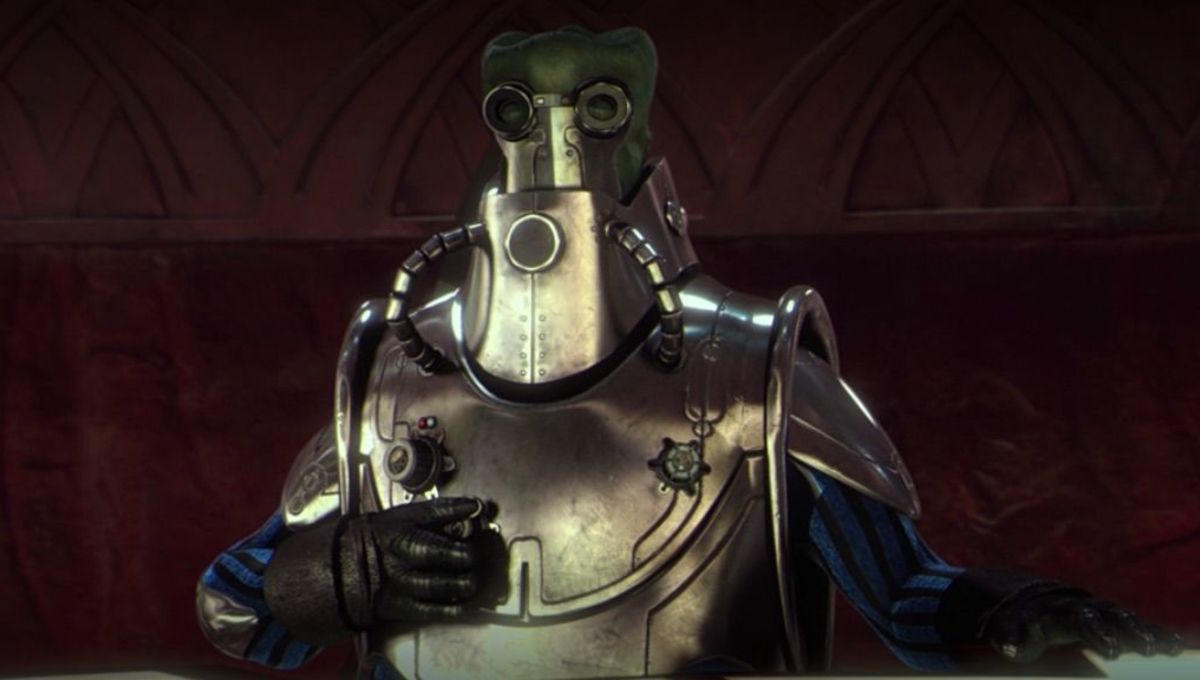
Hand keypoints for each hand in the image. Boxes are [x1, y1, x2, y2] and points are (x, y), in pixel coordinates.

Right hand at [350, 497, 494, 623]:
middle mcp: (405, 562)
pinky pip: (440, 612)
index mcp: (406, 536)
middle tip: (479, 555)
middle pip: (453, 560)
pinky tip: (467, 599)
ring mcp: (405, 587)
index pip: (448, 535)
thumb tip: (476, 506)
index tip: (479, 531)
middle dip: (474, 557)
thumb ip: (443, 510)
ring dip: (470, 582)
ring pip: (450, 587)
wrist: (348, 566)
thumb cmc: (384, 536)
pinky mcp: (406, 609)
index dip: (472, 535)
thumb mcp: (408, 515)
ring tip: (473, 576)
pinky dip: (460, 606)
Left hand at [984, 586, 1183, 663]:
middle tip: (1146, 649)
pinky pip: (1136, 626)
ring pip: (1127, 619)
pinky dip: (1154, 633)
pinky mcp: (1111, 621)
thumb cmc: (1019, 622)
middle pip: (1110, 616)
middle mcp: (1084, 607)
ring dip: (1148, 632)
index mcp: (1059, 611)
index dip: (1096, 633)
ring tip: (1169, 648)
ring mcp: (1100, 612)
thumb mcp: (1007, 629)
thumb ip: (1010, 637)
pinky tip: (1173, 645)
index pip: (1079, 620)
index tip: (1110, 650)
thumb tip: (1010, 646)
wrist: (1028, 599)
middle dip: (1128, 631)